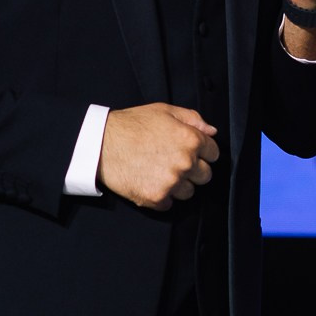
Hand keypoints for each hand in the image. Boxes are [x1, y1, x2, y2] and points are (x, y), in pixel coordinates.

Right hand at [97, 104, 218, 209]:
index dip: (203, 152)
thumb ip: (193, 119)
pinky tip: (149, 181)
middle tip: (173, 162)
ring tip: (159, 172)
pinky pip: (170, 204)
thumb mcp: (164, 111)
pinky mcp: (156, 198)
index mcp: (191, 140)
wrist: (101, 144)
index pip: (214, 153)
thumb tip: (211, 131)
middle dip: (193, 170)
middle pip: (205, 176)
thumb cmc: (132, 125)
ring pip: (189, 192)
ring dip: (178, 185)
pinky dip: (161, 196)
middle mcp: (185, 163)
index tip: (190, 152)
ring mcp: (171, 182)